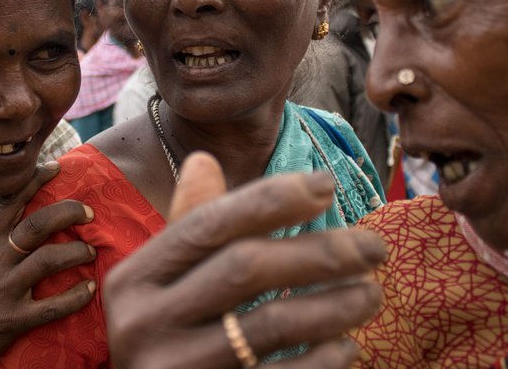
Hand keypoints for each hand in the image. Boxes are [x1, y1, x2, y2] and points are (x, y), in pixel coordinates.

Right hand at [0, 161, 95, 368]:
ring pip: (49, 260)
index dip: (35, 180)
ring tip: (89, 251)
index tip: (58, 167)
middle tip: (89, 212)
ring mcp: (5, 290)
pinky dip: (76, 296)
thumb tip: (24, 221)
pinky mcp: (13, 320)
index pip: (10, 201)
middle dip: (68, 212)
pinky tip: (89, 290)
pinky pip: (52, 306)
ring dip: (77, 251)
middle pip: (38, 224)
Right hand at [105, 152, 385, 368]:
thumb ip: (189, 227)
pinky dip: (324, 360)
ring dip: (335, 304)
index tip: (326, 184)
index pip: (208, 223)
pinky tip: (347, 346)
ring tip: (371, 293)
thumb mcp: (162, 285)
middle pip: (245, 267)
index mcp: (133, 280)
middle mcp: (143, 323)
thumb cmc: (164, 339)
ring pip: (272, 324)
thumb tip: (204, 159)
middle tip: (374, 246)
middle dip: (320, 251)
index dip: (270, 198)